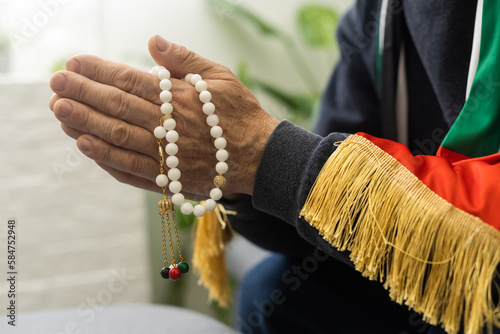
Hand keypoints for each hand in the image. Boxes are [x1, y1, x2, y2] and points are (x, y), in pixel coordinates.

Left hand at [49, 35, 278, 200]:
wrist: (261, 157)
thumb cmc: (240, 114)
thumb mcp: (220, 76)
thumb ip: (185, 59)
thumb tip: (153, 40)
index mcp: (181, 98)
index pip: (131, 80)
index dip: (99, 71)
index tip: (73, 63)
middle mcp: (171, 127)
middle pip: (119, 108)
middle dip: (83, 95)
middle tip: (55, 84)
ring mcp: (168, 156)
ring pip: (119, 138)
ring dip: (86, 125)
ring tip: (59, 112)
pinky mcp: (169, 180)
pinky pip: (131, 169)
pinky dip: (106, 158)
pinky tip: (85, 145)